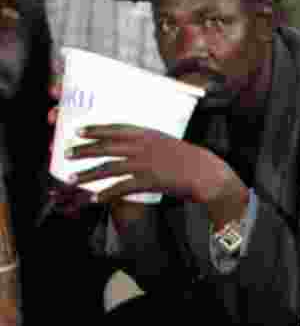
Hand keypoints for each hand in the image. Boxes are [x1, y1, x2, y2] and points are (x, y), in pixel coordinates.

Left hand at [64, 124, 248, 227]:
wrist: (206, 173)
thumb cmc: (190, 160)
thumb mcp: (168, 143)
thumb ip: (150, 143)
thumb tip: (134, 147)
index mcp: (148, 134)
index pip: (115, 128)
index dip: (95, 129)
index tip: (80, 131)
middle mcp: (142, 146)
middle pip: (106, 146)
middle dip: (84, 150)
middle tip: (67, 153)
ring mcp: (144, 163)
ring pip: (108, 167)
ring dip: (88, 173)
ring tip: (73, 178)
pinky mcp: (148, 181)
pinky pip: (121, 187)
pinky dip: (106, 193)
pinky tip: (96, 198)